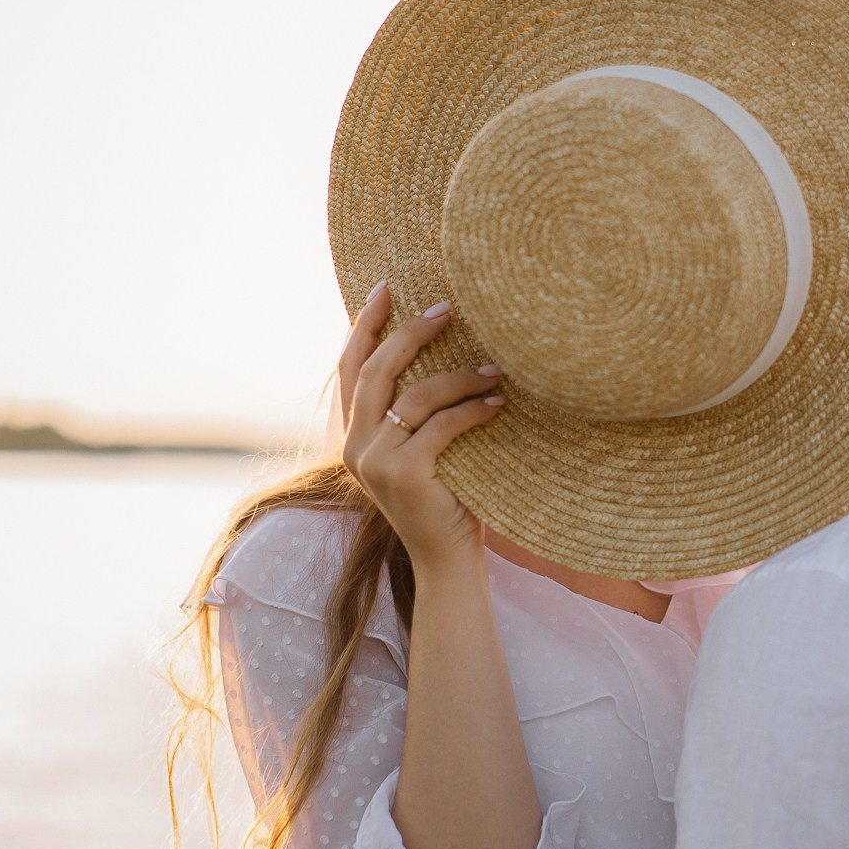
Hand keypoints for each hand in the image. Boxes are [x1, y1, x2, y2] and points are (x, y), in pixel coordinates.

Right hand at [337, 282, 504, 568]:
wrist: (446, 560)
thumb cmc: (445, 498)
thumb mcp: (419, 449)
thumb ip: (412, 412)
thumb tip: (438, 347)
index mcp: (353, 436)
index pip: (350, 369)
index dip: (364, 326)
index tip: (384, 288)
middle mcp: (355, 447)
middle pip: (377, 371)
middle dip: (410, 334)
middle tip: (446, 310)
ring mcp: (375, 462)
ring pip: (416, 396)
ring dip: (459, 375)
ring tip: (495, 367)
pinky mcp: (405, 474)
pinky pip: (442, 426)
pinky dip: (473, 410)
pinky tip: (498, 403)